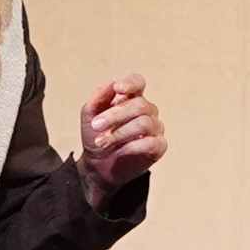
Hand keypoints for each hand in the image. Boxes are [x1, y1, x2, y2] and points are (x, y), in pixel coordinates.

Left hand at [79, 74, 166, 207]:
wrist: (97, 166)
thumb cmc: (96, 136)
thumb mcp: (90, 116)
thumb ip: (98, 98)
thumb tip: (111, 83)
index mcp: (131, 98)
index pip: (138, 83)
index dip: (130, 83)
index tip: (117, 89)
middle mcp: (147, 110)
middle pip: (139, 105)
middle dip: (115, 115)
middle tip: (96, 126)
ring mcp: (155, 128)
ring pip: (144, 123)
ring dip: (119, 133)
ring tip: (101, 142)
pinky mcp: (159, 146)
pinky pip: (151, 142)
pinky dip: (132, 146)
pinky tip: (120, 150)